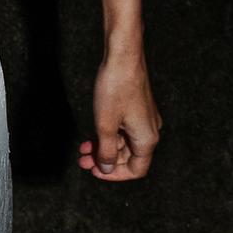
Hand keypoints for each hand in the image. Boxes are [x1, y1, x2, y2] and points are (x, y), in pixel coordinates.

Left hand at [78, 50, 161, 180]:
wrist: (123, 57)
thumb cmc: (115, 89)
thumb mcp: (105, 125)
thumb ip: (107, 150)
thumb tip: (107, 168)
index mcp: (147, 139)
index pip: (136, 170)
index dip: (115, 175)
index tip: (95, 171)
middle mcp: (149, 131)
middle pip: (129, 157)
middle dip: (105, 160)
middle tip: (83, 160)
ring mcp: (144, 119)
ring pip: (124, 143)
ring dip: (104, 147)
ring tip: (83, 149)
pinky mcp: (137, 108)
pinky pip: (123, 129)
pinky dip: (108, 134)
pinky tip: (92, 134)